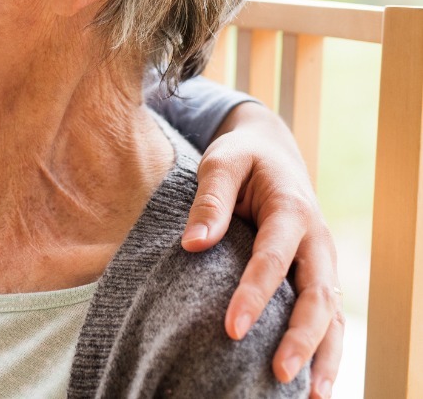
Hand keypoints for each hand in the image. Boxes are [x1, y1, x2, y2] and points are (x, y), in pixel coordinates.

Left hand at [181, 101, 342, 398]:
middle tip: (279, 372)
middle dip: (300, 337)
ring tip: (311, 396)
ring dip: (324, 354)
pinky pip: (329, 316)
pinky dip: (326, 349)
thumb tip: (192, 244)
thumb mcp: (221, 162)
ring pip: (332, 313)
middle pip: (317, 295)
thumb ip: (209, 201)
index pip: (273, 259)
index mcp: (291, 209)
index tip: (232, 328)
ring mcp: (321, 261)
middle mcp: (316, 240)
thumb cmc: (241, 158)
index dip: (254, 295)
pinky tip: (313, 383)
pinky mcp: (318, 275)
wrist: (272, 151)